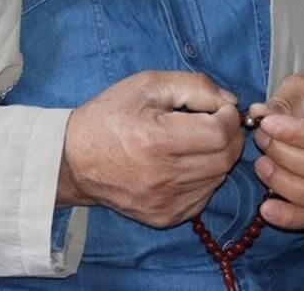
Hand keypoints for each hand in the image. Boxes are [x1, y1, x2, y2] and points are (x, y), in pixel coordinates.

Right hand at [58, 71, 243, 227]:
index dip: (229, 116)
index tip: (220, 108)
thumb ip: (194, 86)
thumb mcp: (147, 85)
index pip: (218, 133)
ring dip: (218, 156)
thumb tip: (230, 102)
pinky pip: (204, 196)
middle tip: (216, 121)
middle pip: (225, 159)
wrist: (73, 160)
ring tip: (197, 140)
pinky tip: (186, 162)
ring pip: (218, 178)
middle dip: (230, 136)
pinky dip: (205, 177)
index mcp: (155, 140)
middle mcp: (162, 177)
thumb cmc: (109, 116)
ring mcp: (164, 203)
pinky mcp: (164, 217)